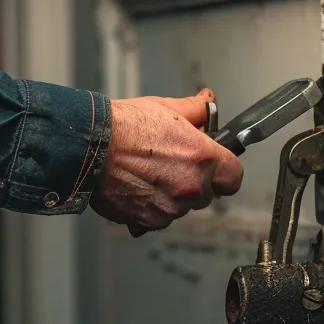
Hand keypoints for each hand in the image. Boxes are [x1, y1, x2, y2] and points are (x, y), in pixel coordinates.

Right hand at [92, 89, 243, 233]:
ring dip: (171, 197)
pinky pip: (159, 219)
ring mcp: (170, 208)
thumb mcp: (166, 108)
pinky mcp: (149, 221)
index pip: (234, 178)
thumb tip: (207, 102)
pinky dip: (151, 208)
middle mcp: (191, 187)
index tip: (215, 168)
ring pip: (181, 208)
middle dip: (193, 183)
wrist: (90, 147)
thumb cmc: (124, 127)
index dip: (224, 172)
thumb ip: (195, 110)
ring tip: (149, 176)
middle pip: (206, 194)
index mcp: (203, 158)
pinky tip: (138, 188)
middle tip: (171, 166)